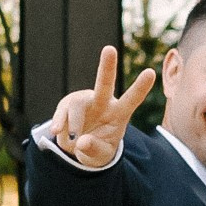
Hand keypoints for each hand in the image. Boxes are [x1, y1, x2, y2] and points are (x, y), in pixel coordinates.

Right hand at [49, 45, 155, 169]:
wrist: (79, 147)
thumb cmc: (98, 148)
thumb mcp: (100, 156)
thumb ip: (94, 149)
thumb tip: (81, 142)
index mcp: (119, 113)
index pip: (131, 100)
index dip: (140, 87)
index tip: (150, 72)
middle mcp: (103, 102)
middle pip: (105, 84)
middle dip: (107, 66)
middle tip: (109, 49)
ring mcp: (84, 101)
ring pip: (76, 106)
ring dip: (74, 125)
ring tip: (70, 142)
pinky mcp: (67, 105)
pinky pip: (62, 113)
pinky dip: (58, 123)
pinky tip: (55, 131)